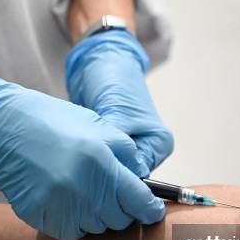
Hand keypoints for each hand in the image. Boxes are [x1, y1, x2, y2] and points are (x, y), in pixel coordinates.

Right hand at [0, 70, 164, 239]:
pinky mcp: (41, 218)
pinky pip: (71, 233)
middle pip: (119, 220)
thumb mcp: (99, 127)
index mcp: (101, 162)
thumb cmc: (54, 123)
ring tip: (80, 188)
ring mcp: (60, 206)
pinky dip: (73, 222)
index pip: (139, 202)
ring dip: (96, 215)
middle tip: (107, 191)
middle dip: (120, 209)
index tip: (152, 211)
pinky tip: (63, 199)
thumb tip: (145, 182)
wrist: (3, 128)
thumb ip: (127, 155)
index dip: (150, 210)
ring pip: (96, 228)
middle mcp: (83, 188)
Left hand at [66, 30, 173, 173]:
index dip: (118, 177)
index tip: (96, 174)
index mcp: (159, 144)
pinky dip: (91, 154)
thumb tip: (109, 168)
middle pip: (126, 174)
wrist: (100, 61)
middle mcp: (148, 149)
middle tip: (85, 165)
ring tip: (81, 154)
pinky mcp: (111, 142)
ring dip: (96, 162)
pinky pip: (101, 157)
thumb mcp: (118, 114)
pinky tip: (79, 149)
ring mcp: (129, 146)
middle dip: (106, 169)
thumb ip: (117, 144)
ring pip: (111, 167)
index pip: (140, 176)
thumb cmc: (116, 81)